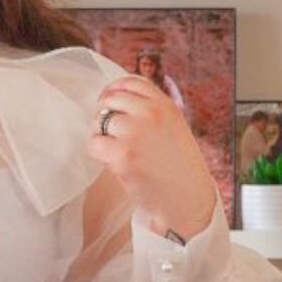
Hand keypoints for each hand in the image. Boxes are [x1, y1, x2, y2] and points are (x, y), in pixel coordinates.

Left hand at [87, 75, 217, 239]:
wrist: (187, 198)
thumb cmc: (178, 165)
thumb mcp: (172, 126)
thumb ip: (150, 110)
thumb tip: (113, 97)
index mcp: (165, 104)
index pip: (129, 82)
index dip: (114, 91)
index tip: (108, 104)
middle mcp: (151, 113)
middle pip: (109, 101)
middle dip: (105, 117)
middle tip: (114, 137)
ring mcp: (136, 132)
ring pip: (99, 122)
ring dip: (102, 137)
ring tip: (119, 152)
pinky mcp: (123, 154)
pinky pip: (94, 144)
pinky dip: (98, 153)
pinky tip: (114, 163)